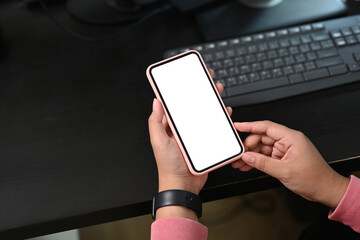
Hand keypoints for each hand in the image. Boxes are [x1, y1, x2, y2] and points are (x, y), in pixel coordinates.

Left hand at [148, 69, 231, 218]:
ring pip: (205, 113)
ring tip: (217, 90)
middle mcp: (184, 128)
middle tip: (207, 78)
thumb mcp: (158, 141)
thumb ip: (156, 121)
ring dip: (212, 101)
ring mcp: (195, 134)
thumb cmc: (168, 165)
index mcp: (171, 126)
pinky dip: (221, 118)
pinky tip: (225, 111)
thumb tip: (156, 102)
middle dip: (201, 91)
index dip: (182, 89)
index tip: (188, 77)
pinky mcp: (206, 141)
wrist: (182, 185)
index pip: (176, 103)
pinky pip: (215, 126)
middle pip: (193, 105)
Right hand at [232, 121, 348, 208]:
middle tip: (238, 154)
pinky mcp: (283, 159)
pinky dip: (257, 161)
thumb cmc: (315, 178)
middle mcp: (288, 142)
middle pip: (262, 138)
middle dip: (248, 146)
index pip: (266, 127)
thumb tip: (248, 156)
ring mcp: (285, 150)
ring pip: (262, 148)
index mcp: (291, 138)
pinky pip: (266, 157)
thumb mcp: (285, 171)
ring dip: (251, 155)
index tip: (238, 126)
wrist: (325, 190)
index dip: (250, 125)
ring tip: (239, 162)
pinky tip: (248, 165)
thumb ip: (263, 163)